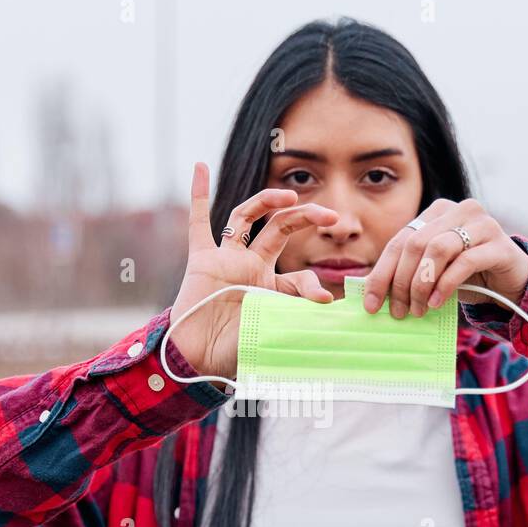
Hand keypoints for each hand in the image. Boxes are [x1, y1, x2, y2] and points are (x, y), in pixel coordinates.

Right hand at [169, 162, 338, 380]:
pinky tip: (200, 167)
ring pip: (246, 218)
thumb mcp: (274, 327)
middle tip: (329, 216)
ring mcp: (226, 260)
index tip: (322, 299)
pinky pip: (198, 223)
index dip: (313, 284)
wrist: (199, 359)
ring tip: (289, 195)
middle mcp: (252, 267)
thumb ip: (298, 311)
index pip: (299, 274)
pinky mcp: (202, 260)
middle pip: (280, 229)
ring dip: (267, 201)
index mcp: (273, 287)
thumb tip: (330, 301)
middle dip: (305, 218)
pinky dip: (198, 195)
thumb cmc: (235, 350)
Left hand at [361, 198, 527, 317]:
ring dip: (422, 284)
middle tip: (398, 311)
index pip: (400, 241)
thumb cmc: (467, 276)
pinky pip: (464, 262)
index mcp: (437, 212)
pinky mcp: (499, 244)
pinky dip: (445, 285)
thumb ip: (406, 272)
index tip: (371, 304)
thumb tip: (366, 291)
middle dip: (402, 282)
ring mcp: (482, 224)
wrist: (510, 281)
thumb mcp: (432, 271)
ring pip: (438, 249)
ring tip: (418, 309)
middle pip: (416, 244)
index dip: (382, 273)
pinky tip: (436, 303)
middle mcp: (459, 210)